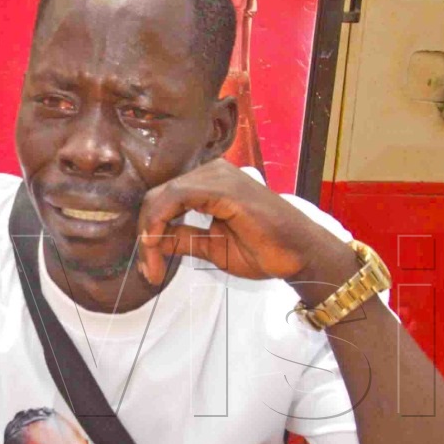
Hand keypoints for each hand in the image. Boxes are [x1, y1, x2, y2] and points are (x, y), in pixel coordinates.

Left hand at [137, 158, 353, 290]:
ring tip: (153, 267)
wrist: (298, 255)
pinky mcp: (223, 188)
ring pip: (162, 197)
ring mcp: (217, 176)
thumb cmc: (263, 249)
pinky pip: (176, 197)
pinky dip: (159, 222)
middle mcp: (211, 172)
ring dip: (149, 233)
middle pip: (157, 196)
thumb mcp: (210, 247)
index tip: (148, 267)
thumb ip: (181, 239)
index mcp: (208, 183)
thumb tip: (149, 242)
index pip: (163, 199)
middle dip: (145, 234)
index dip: (148, 231)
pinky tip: (156, 245)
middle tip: (148, 271)